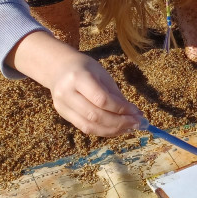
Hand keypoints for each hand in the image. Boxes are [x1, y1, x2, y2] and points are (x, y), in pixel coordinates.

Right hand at [9, 31, 143, 136]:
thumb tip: (134, 114)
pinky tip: (116, 129)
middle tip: (137, 123)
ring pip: (89, 126)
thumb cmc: (86, 68)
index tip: (137, 112)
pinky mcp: (62, 114)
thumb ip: (115, 95)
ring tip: (129, 128)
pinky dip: (103, 130)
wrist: (59, 67)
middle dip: (119, 122)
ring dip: (112, 130)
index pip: (102, 99)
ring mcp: (62, 105)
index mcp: (78, 77)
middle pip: (95, 115)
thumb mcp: (103, 75)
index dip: (121, 109)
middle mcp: (67, 93)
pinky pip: (84, 127)